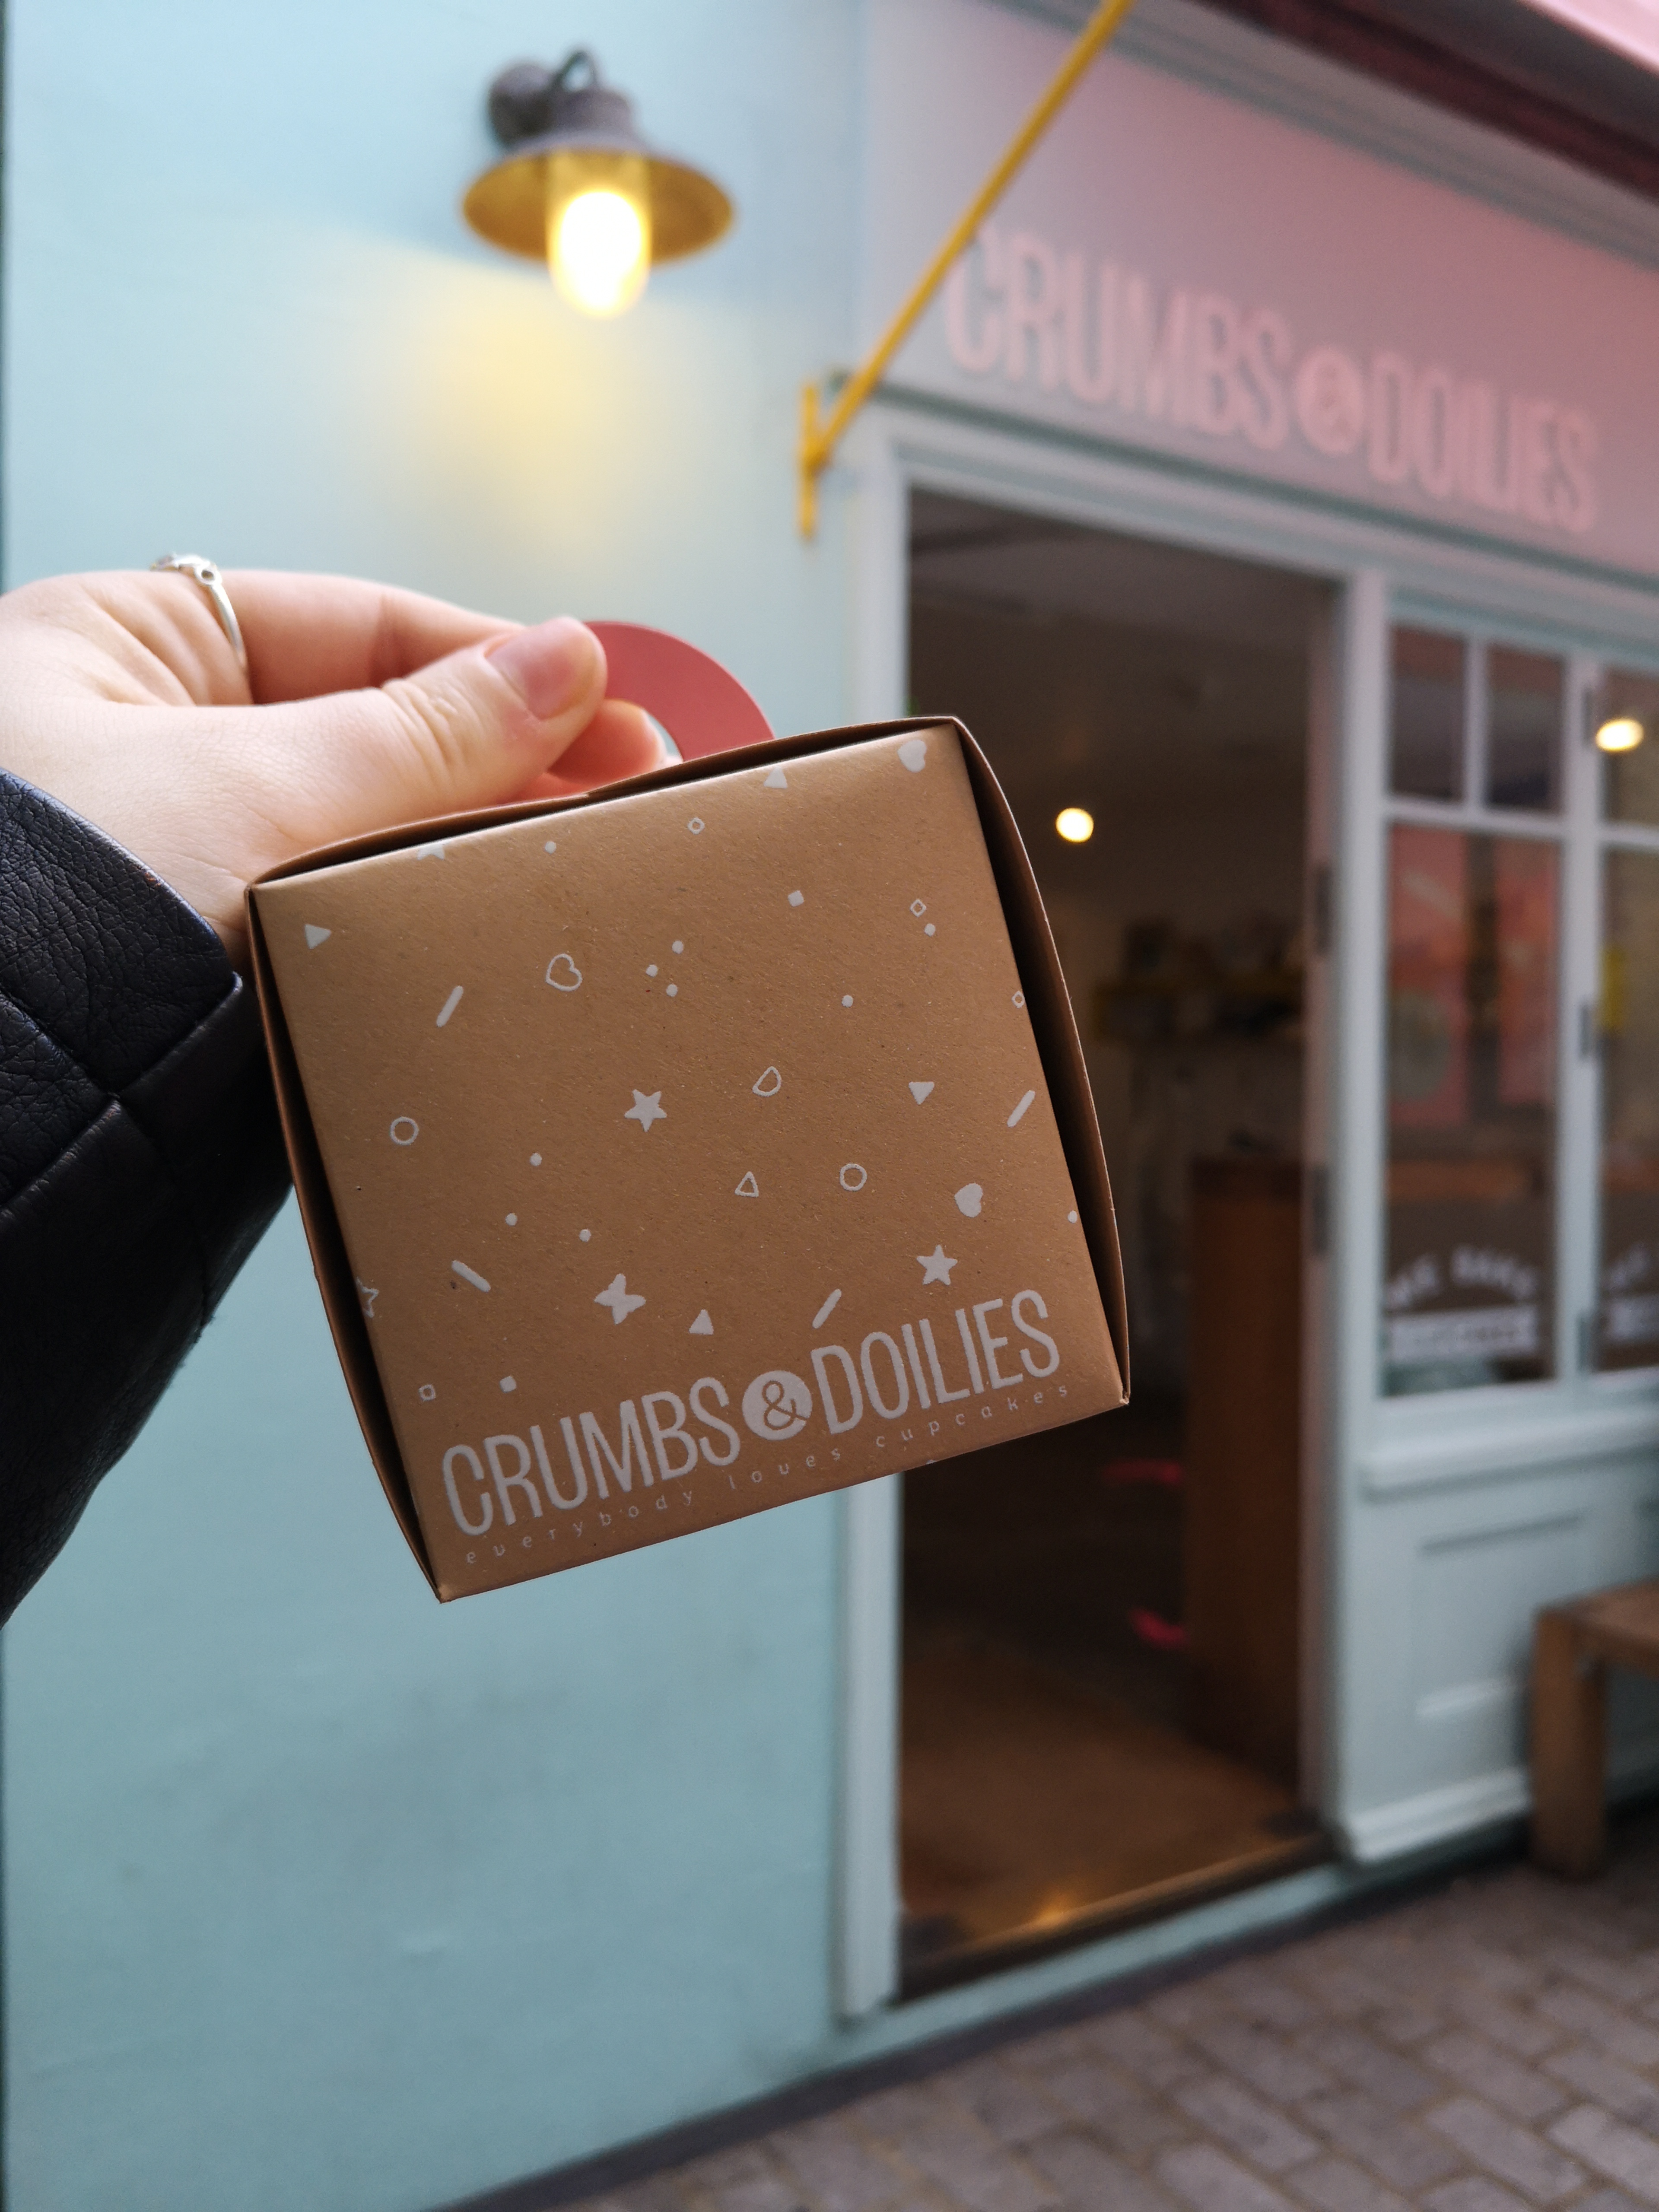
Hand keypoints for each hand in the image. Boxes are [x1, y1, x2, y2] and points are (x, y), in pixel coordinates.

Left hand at [0, 568, 662, 963]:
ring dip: (465, 850)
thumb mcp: (259, 792)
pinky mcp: (200, 968)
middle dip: (503, 766)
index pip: (358, 630)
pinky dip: (414, 924)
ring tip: (583, 870)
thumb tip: (567, 659)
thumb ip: (425, 731)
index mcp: (128, 649)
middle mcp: (147, 744)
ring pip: (360, 835)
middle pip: (373, 733)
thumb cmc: (60, 916)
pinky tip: (495, 933)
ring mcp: (175, 862)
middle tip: (631, 803)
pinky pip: (336, 919)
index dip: (501, 668)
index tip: (616, 712)